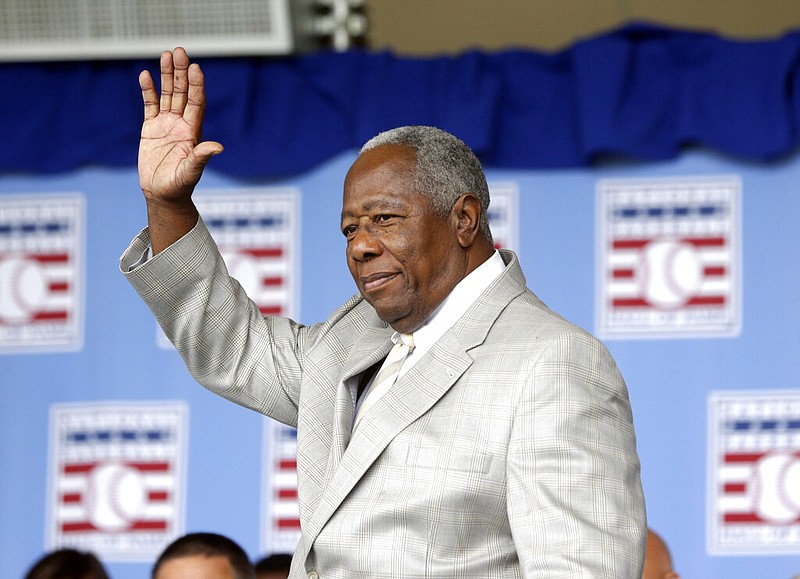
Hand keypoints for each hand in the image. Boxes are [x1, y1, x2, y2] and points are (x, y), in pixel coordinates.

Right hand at [138, 47, 222, 250]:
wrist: (162, 194)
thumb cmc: (179, 186)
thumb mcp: (191, 172)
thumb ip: (201, 157)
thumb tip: (218, 147)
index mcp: (193, 132)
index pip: (196, 103)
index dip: (196, 86)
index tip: (196, 68)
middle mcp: (181, 124)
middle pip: (182, 93)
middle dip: (181, 73)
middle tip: (179, 51)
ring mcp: (166, 124)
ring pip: (167, 94)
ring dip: (166, 76)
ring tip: (166, 54)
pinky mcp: (151, 128)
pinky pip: (150, 105)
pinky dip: (148, 91)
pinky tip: (146, 75)